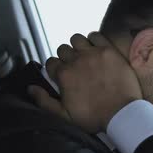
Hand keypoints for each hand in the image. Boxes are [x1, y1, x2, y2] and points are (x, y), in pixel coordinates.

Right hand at [28, 32, 142, 133]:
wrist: (122, 113)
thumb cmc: (95, 116)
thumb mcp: (64, 115)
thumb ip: (44, 101)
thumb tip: (31, 88)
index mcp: (64, 75)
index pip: (50, 62)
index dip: (55, 68)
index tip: (62, 74)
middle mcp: (76, 61)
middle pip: (63, 49)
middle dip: (66, 57)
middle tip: (75, 66)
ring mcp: (93, 54)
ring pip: (77, 39)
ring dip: (78, 45)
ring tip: (84, 55)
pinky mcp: (109, 51)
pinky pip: (96, 35)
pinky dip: (94, 39)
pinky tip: (96, 48)